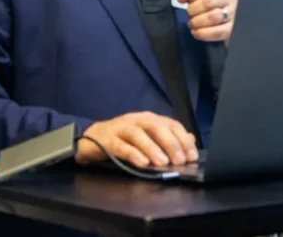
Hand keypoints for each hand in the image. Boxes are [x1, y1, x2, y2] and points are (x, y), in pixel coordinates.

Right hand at [75, 112, 198, 167]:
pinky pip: (122, 146)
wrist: (90, 139)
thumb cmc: (122, 139)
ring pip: (139, 135)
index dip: (183, 139)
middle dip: (171, 143)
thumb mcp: (147, 136)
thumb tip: (190, 140)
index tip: (192, 155)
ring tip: (163, 162)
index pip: (171, 124)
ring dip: (153, 148)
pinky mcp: (108, 140)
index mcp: (149, 118)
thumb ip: (167, 138)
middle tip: (180, 160)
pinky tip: (143, 163)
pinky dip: (133, 154)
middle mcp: (137, 120)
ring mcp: (121, 128)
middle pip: (157, 127)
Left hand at [177, 0, 238, 42]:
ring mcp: (235, 14)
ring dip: (197, 21)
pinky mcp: (233, 30)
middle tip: (190, 13)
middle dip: (193, 9)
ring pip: (213, 17)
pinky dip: (202, 33)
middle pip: (208, 1)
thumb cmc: (213, 1)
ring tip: (192, 23)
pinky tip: (196, 32)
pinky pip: (217, 33)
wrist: (230, 17)